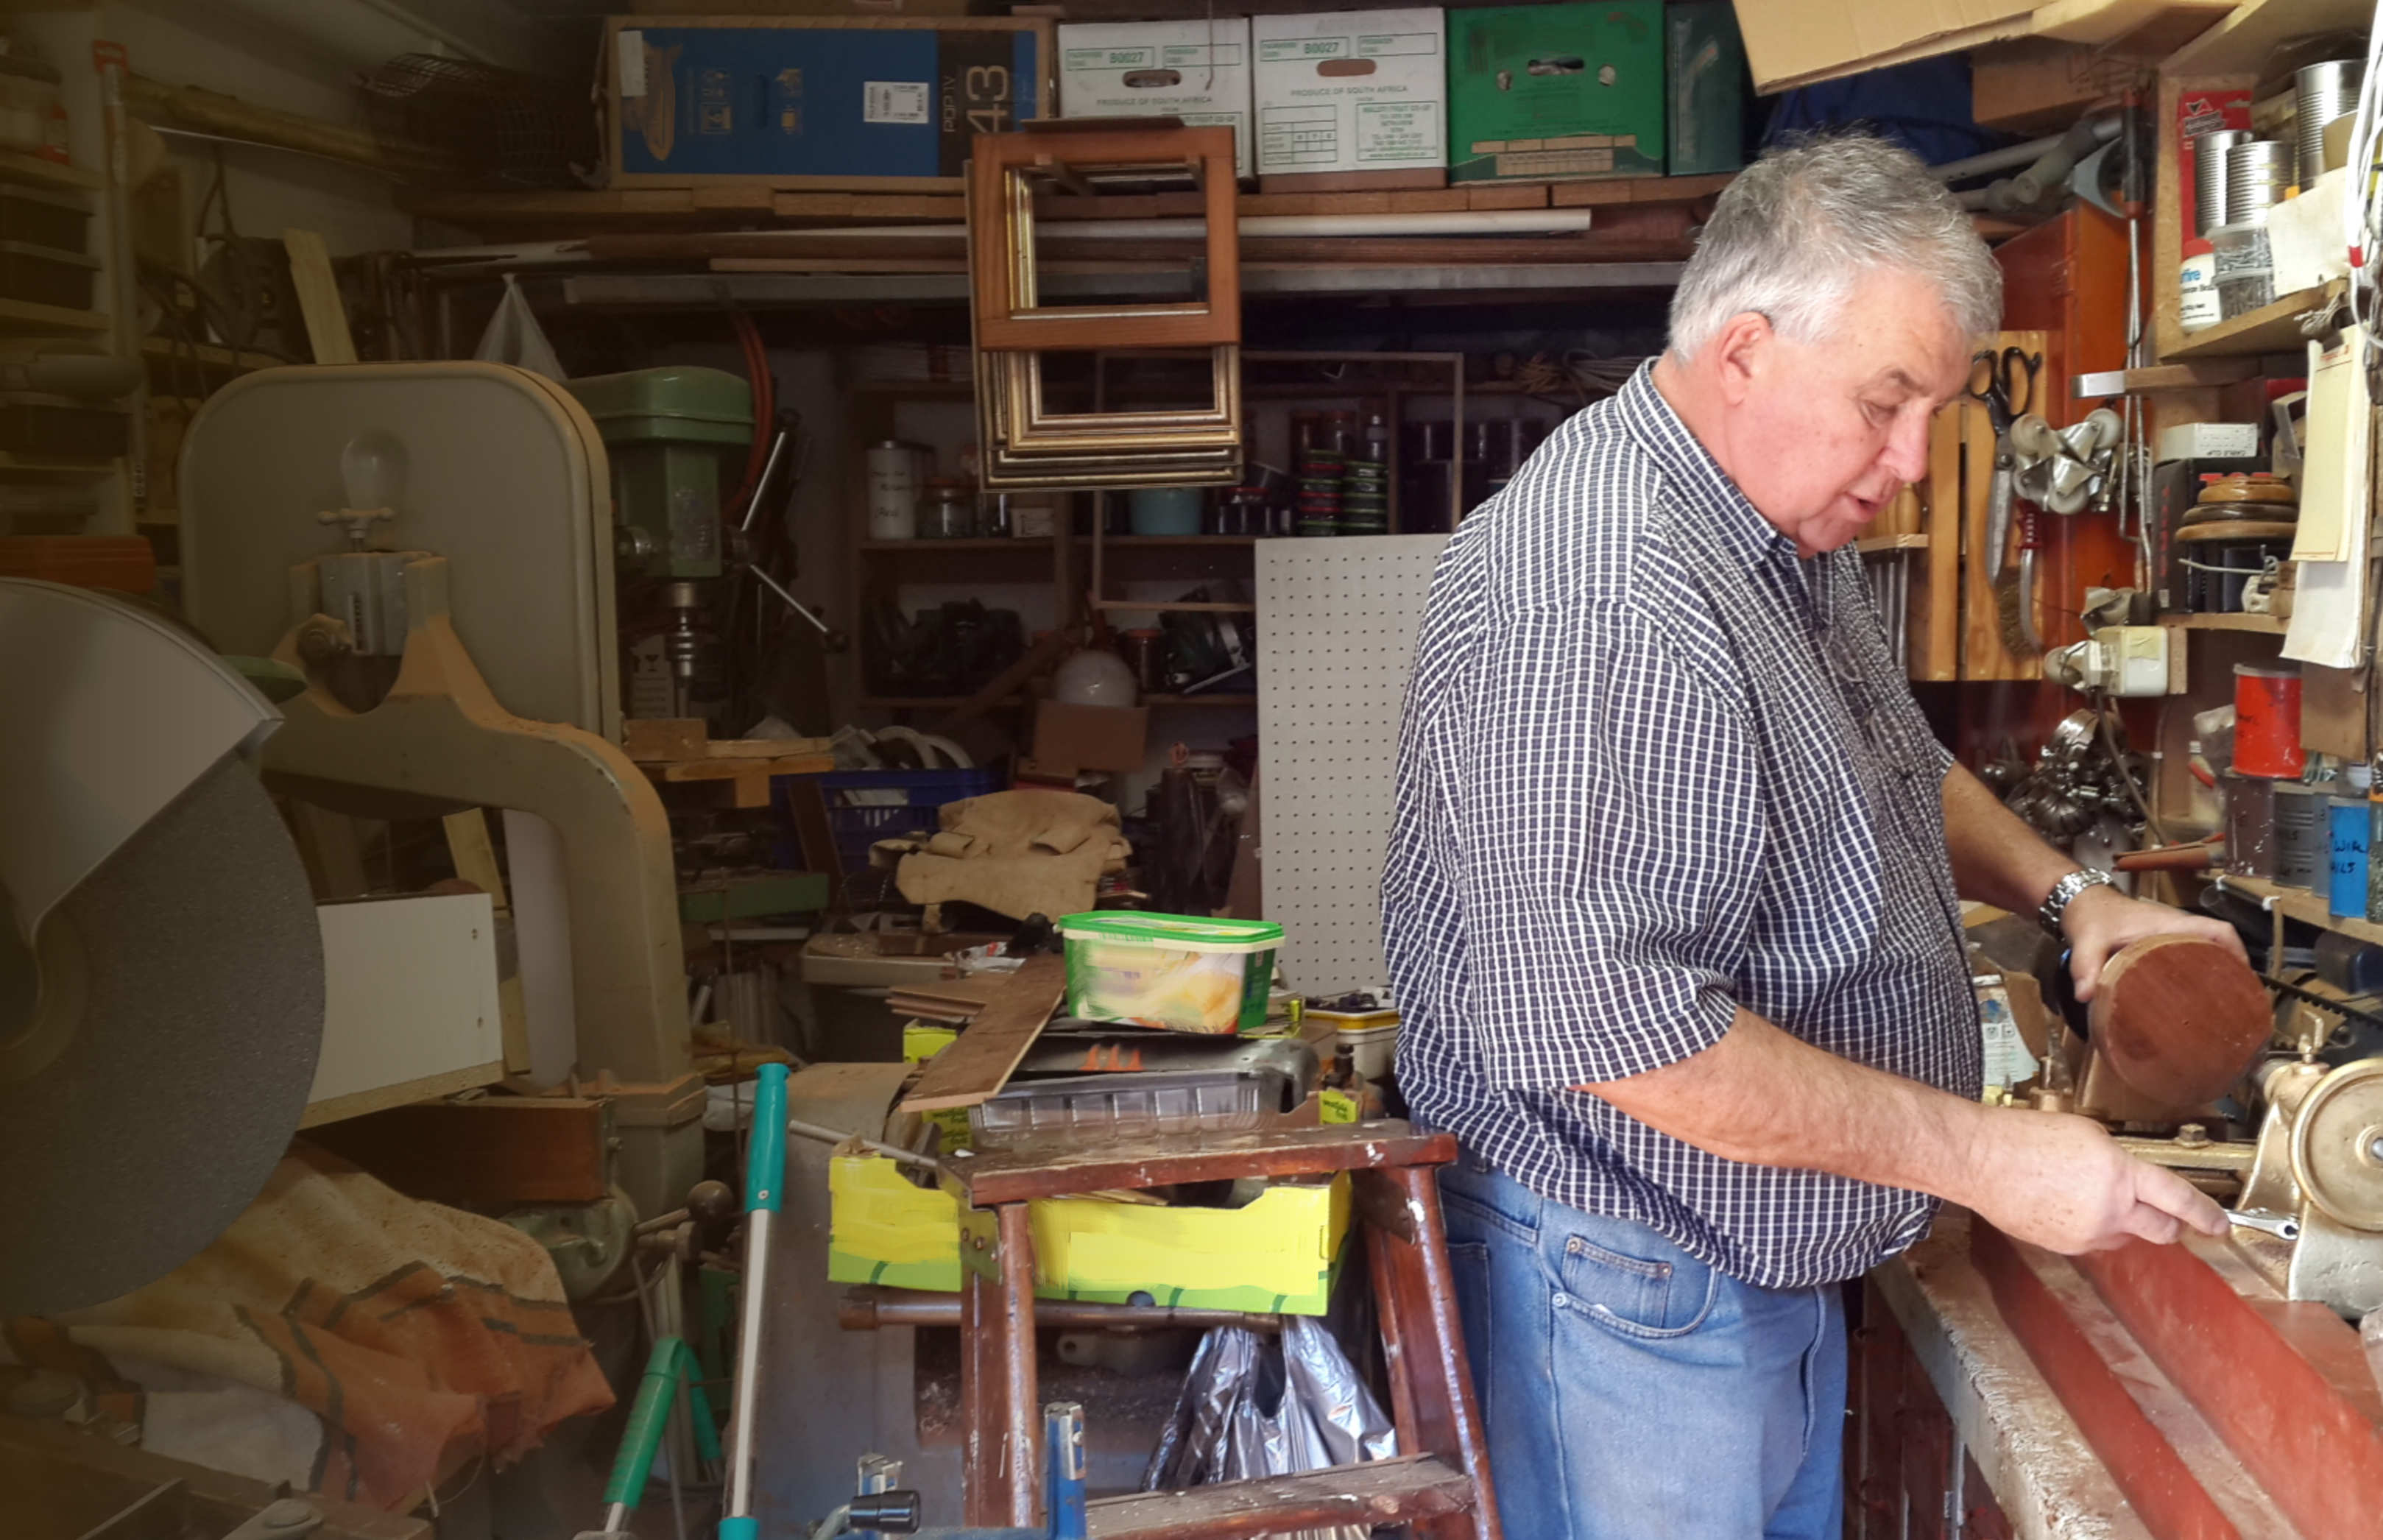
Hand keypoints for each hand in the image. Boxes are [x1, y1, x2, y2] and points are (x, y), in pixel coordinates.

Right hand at [1960, 1106, 2226, 1252]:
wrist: (1980, 1160)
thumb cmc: (2023, 1138)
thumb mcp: (2086, 1134)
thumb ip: (2119, 1160)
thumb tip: (2131, 1179)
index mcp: (2119, 1175)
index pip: (2178, 1200)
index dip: (2206, 1215)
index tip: (2220, 1225)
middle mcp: (2109, 1211)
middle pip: (2161, 1230)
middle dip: (2169, 1223)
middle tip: (2166, 1215)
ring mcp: (2086, 1234)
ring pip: (2124, 1237)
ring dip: (2123, 1222)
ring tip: (2089, 1195)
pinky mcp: (2063, 1246)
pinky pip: (2092, 1240)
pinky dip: (2091, 1226)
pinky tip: (2065, 1203)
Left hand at [2062, 885, 2247, 1003]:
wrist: (2080, 900)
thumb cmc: (2091, 915)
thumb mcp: (2087, 940)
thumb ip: (2086, 966)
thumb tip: (2086, 996)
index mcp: (2169, 924)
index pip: (2217, 930)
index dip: (2236, 951)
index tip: (2244, 977)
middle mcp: (2175, 928)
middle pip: (2217, 945)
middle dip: (2230, 969)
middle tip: (2233, 1001)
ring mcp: (2168, 935)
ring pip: (2204, 950)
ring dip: (2214, 971)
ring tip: (2218, 1003)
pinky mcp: (2158, 943)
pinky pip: (2186, 954)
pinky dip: (2194, 970)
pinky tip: (2189, 995)